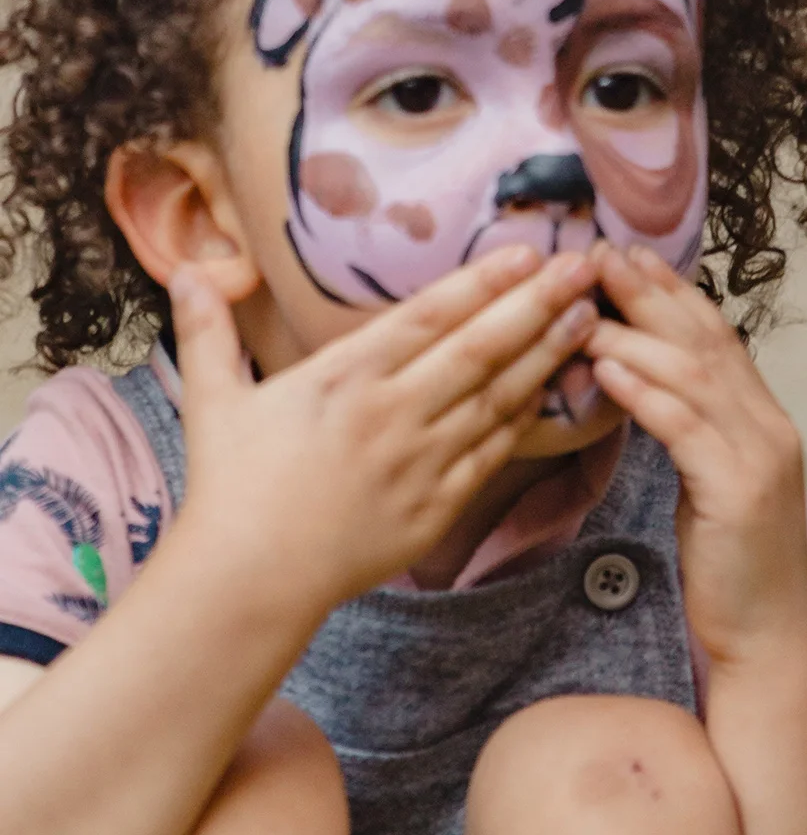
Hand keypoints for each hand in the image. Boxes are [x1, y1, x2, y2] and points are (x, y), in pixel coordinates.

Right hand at [169, 245, 599, 609]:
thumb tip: (189, 267)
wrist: (248, 582)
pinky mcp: (438, 505)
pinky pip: (494, 452)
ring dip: (548, 353)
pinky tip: (557, 386)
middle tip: (586, 267)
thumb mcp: (214, 401)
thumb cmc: (231, 487)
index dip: (483, 282)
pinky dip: (529, 417)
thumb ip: (209, 329)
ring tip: (590, 316)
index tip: (528, 252)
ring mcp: (420, 461)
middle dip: (539, 303)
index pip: (428, 317)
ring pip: (500, 397)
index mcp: (344, 378)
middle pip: (480, 348)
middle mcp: (391, 413)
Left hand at [585, 242, 806, 667]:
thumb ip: (691, 434)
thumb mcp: (711, 488)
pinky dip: (643, 391)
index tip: (625, 253)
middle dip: (651, 292)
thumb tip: (641, 388)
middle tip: (600, 253)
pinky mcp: (740, 492)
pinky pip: (684, 428)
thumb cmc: (730, 572)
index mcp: (764, 420)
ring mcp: (761, 456)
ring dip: (634, 335)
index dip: (671, 291)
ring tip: (583, 306)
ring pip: (692, 375)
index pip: (715, 336)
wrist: (769, 644)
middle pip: (705, 340)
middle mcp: (770, 426)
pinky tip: (605, 369)